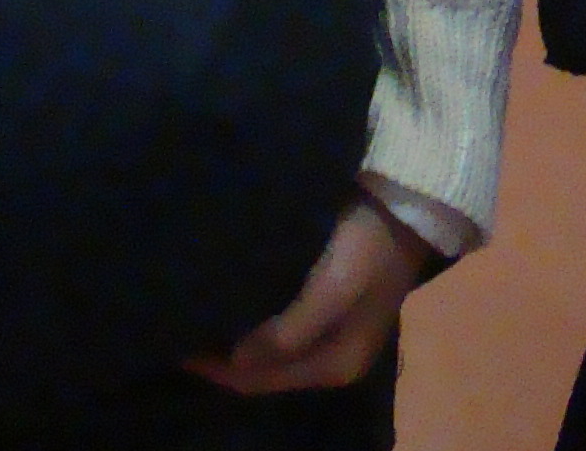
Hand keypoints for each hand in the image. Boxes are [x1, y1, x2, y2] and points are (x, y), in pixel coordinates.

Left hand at [186, 196, 434, 394]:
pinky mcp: (325, 302)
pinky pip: (277, 323)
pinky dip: (250, 316)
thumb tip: (235, 361)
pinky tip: (228, 294)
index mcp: (335, 366)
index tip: (177, 345)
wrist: (407, 203)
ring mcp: (329, 330)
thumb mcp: (331, 291)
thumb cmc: (368, 248)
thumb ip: (287, 334)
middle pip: (262, 369)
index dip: (217, 370)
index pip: (260, 382)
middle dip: (222, 356)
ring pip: (266, 346)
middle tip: (178, 326)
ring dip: (233, 336)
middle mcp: (330, 357)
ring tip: (195, 311)